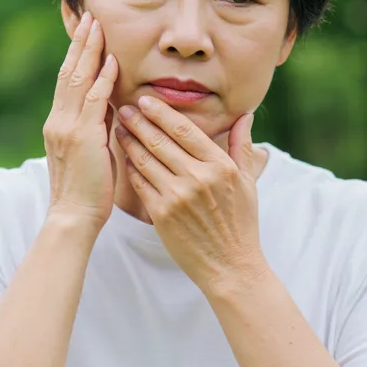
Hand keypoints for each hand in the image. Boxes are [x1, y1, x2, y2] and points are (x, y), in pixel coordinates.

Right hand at [44, 11, 118, 228]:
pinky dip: (102, 79)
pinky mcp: (81, 137)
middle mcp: (58, 120)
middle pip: (67, 72)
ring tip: (96, 26)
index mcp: (58, 123)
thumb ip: (96, 128)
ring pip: (77, 79)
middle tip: (88, 16)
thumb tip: (112, 108)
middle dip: (79, 43)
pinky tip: (111, 61)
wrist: (72, 216)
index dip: (75, 54)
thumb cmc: (86, 191)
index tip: (84, 32)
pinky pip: (93, 101)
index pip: (66, 80)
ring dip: (89, 51)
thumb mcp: (89, 153)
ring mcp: (67, 127)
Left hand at [114, 98, 266, 292]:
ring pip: (145, 159)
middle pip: (160, 140)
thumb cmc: (240, 223)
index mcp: (220, 166)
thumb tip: (244, 116)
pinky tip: (123, 157)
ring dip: (128, 141)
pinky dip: (130, 167)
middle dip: (138, 121)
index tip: (145, 100)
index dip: (161, 112)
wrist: (230, 266)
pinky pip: (139, 183)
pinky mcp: (161, 214)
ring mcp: (177, 196)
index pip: (184, 130)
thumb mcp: (248, 183)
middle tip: (123, 107)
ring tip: (118, 127)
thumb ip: (242, 146)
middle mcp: (198, 178)